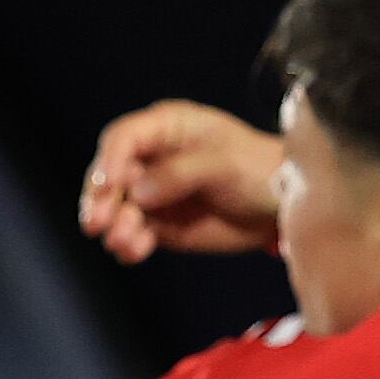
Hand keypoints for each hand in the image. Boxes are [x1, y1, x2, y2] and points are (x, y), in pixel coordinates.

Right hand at [77, 98, 284, 260]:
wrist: (282, 208)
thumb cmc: (260, 170)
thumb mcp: (225, 164)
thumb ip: (181, 173)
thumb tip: (139, 192)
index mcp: (167, 128)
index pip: (124, 138)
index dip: (109, 160)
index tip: (107, 186)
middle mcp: (152, 157)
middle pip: (109, 174)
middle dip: (100, 199)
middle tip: (97, 222)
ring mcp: (153, 192)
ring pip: (116, 208)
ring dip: (113, 226)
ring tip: (125, 241)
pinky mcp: (159, 224)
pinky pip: (132, 234)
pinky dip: (128, 244)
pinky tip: (136, 250)